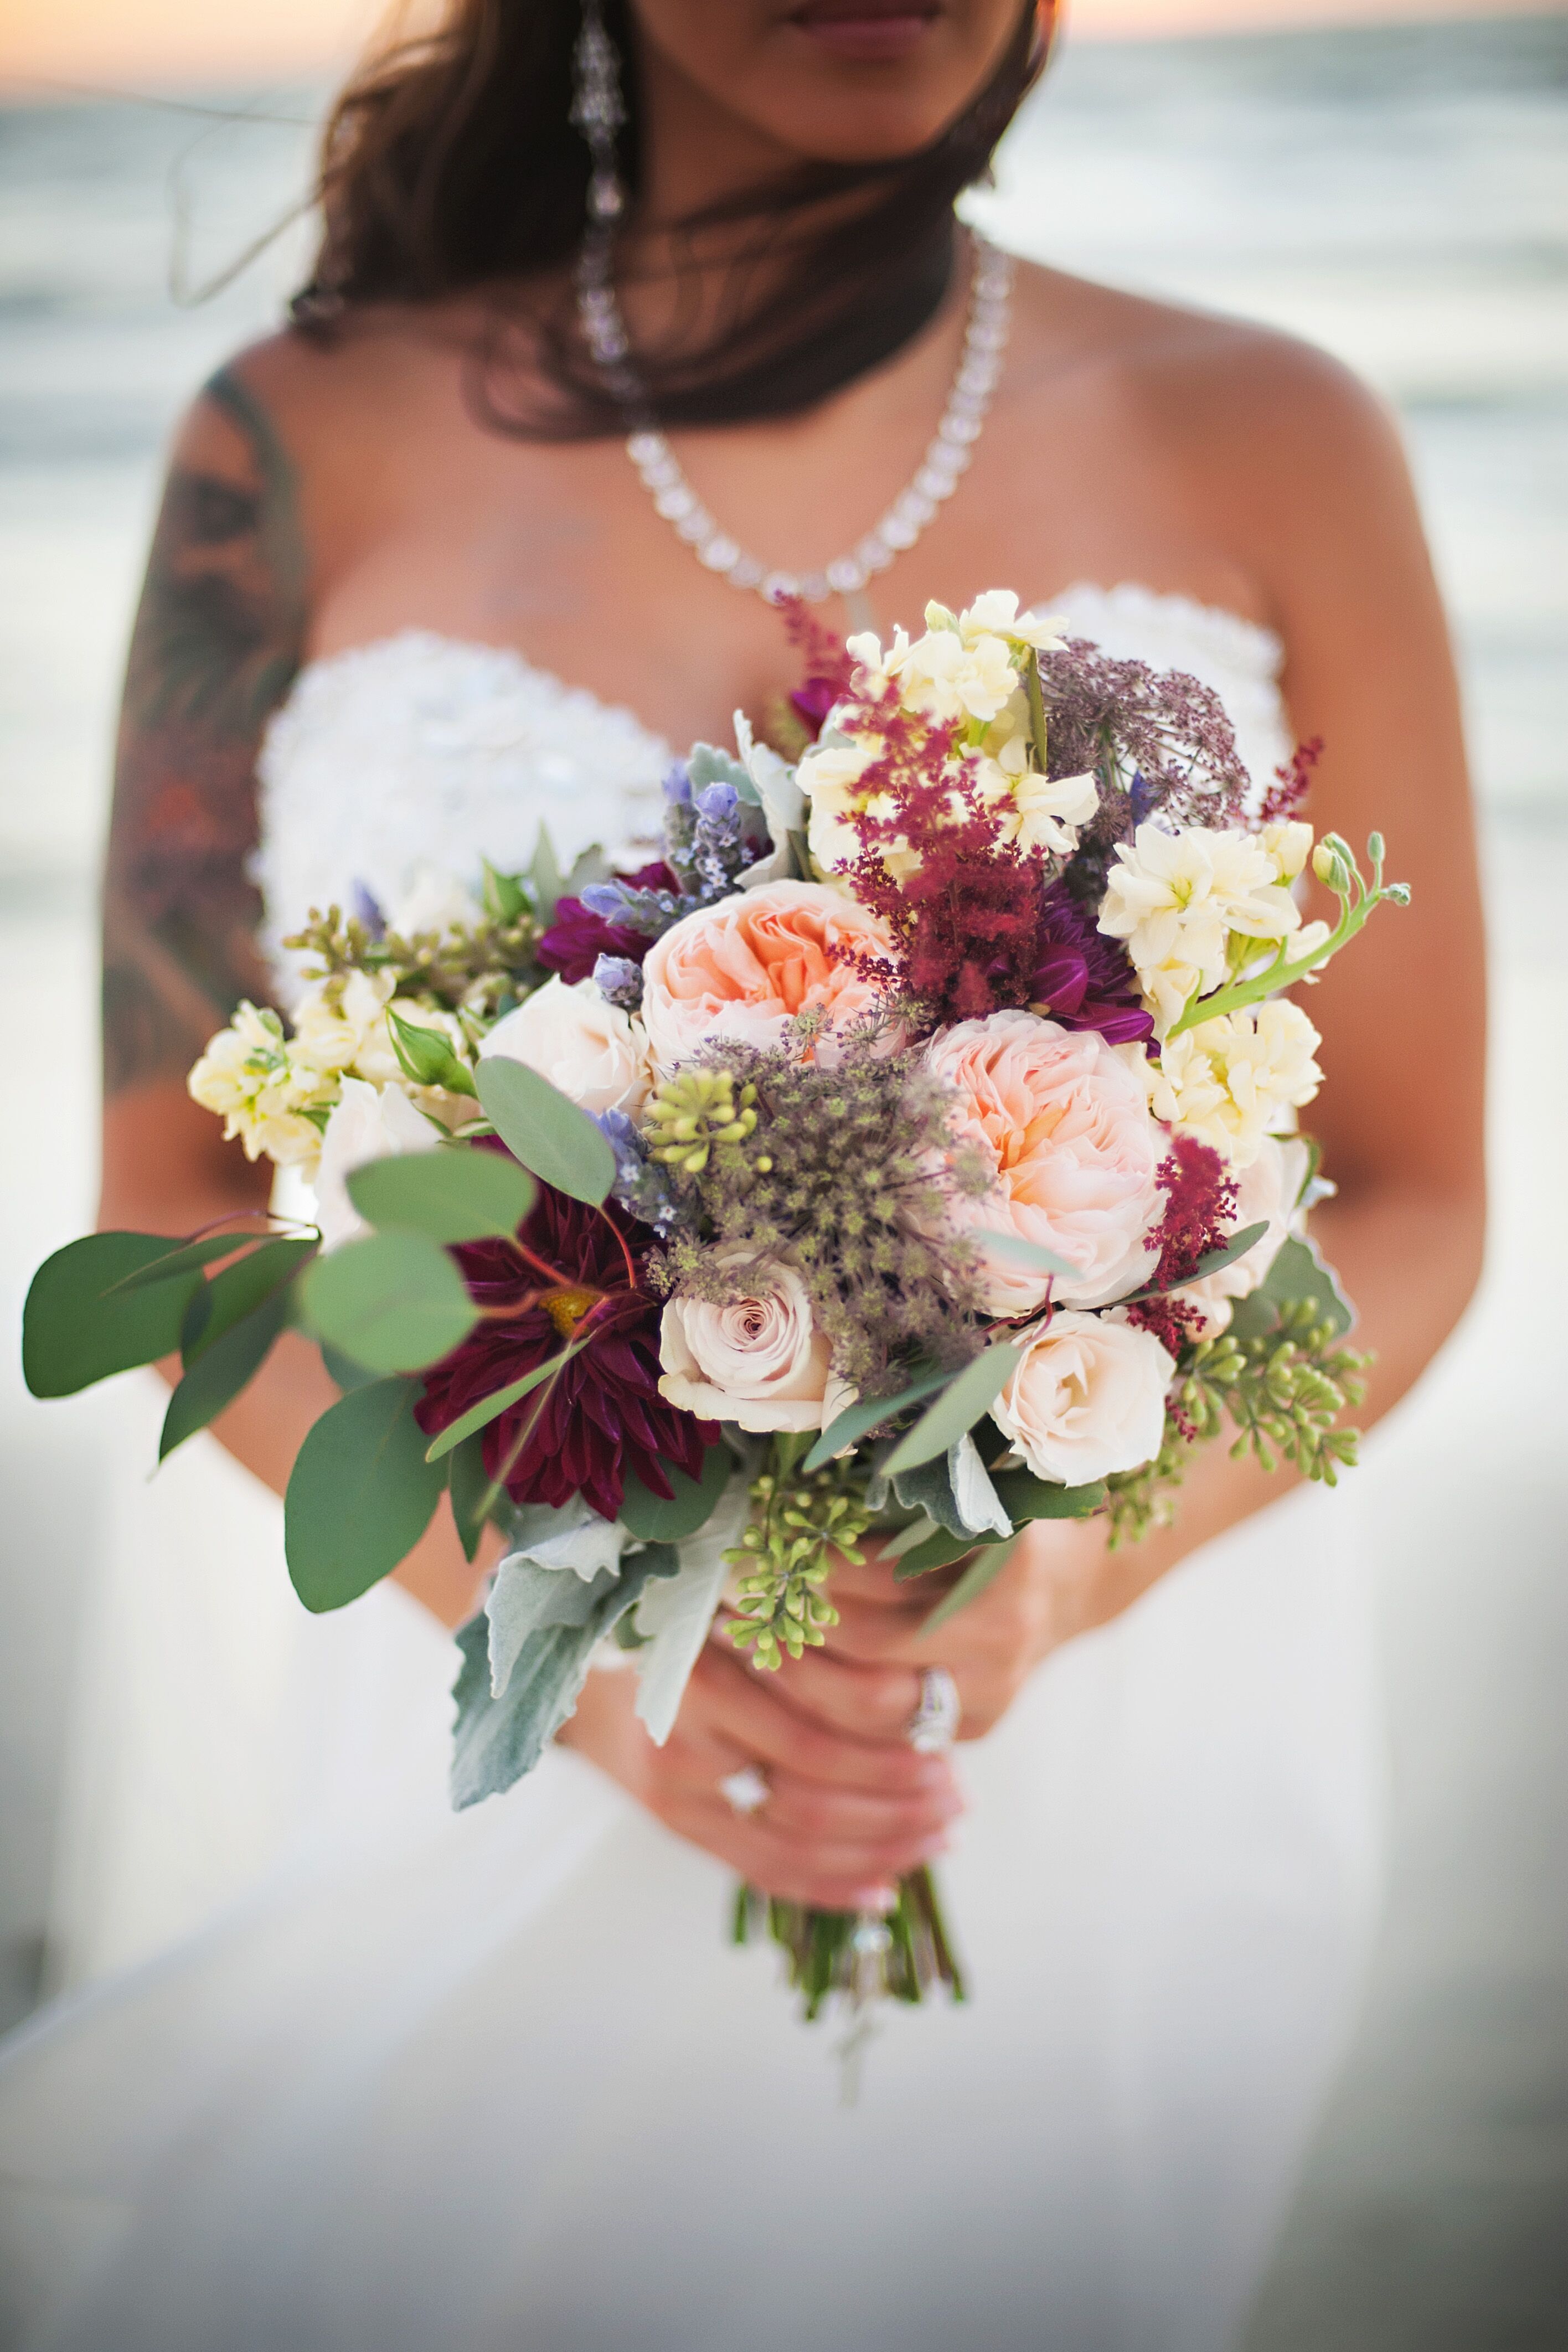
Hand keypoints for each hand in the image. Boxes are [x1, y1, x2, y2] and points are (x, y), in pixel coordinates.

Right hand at [557, 1636, 963, 1911]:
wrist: (600, 1676)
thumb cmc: (701, 1635)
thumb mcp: (754, 1617)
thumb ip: (816, 1650)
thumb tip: (927, 1690)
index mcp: (711, 1661)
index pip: (819, 1726)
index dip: (893, 1744)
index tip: (948, 1738)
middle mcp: (684, 1727)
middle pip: (812, 1788)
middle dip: (899, 1801)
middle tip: (958, 1799)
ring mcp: (676, 1788)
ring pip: (795, 1838)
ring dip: (879, 1846)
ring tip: (939, 1839)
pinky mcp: (677, 1827)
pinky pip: (764, 1872)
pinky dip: (832, 1886)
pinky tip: (885, 1890)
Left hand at [774, 1515, 1109, 1745]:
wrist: (1068, 1583)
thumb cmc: (989, 1519)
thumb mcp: (955, 1493)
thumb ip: (891, 1498)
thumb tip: (783, 1495)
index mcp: (1003, 1560)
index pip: (880, 1576)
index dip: (813, 1565)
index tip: (758, 1548)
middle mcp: (1004, 1633)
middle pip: (869, 1647)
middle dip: (794, 1624)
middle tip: (734, 1602)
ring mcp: (993, 1691)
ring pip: (870, 1707)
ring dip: (797, 1676)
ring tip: (743, 1643)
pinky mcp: (975, 1729)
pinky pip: (885, 1736)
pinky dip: (829, 1713)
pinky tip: (782, 1683)